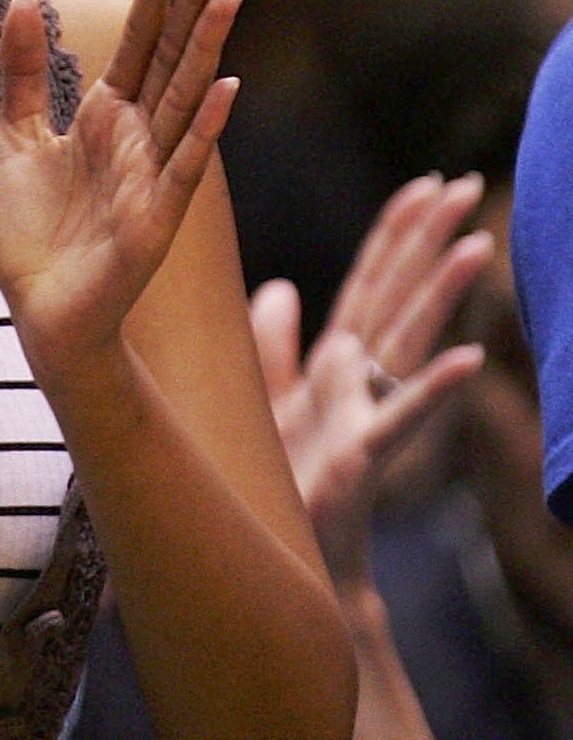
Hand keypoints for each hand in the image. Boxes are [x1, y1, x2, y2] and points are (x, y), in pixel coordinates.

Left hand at [0, 0, 240, 380]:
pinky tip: (226, 88)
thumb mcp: (15, 137)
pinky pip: (183, 165)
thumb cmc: (33, 232)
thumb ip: (21, 71)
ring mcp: (153, 173)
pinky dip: (205, 127)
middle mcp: (138, 136)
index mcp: (105, 115)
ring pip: (186, 97)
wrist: (39, 312)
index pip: (140, 41)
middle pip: (173, 56)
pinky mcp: (156, 217)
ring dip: (209, 46)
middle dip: (195, 2)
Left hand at [253, 174, 488, 590]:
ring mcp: (366, 412)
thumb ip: (271, 345)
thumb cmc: (278, 481)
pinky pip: (404, 416)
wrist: (282, 553)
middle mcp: (358, 379)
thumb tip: (280, 290)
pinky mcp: (363, 454)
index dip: (396, 235)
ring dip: (442, 292)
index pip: (371, 283)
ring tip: (478, 244)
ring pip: (408, 339)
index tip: (426, 186)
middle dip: (429, 241)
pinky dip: (435, 388)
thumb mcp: (262, 399)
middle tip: (467, 186)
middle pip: (397, 295)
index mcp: (335, 362)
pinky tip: (471, 361)